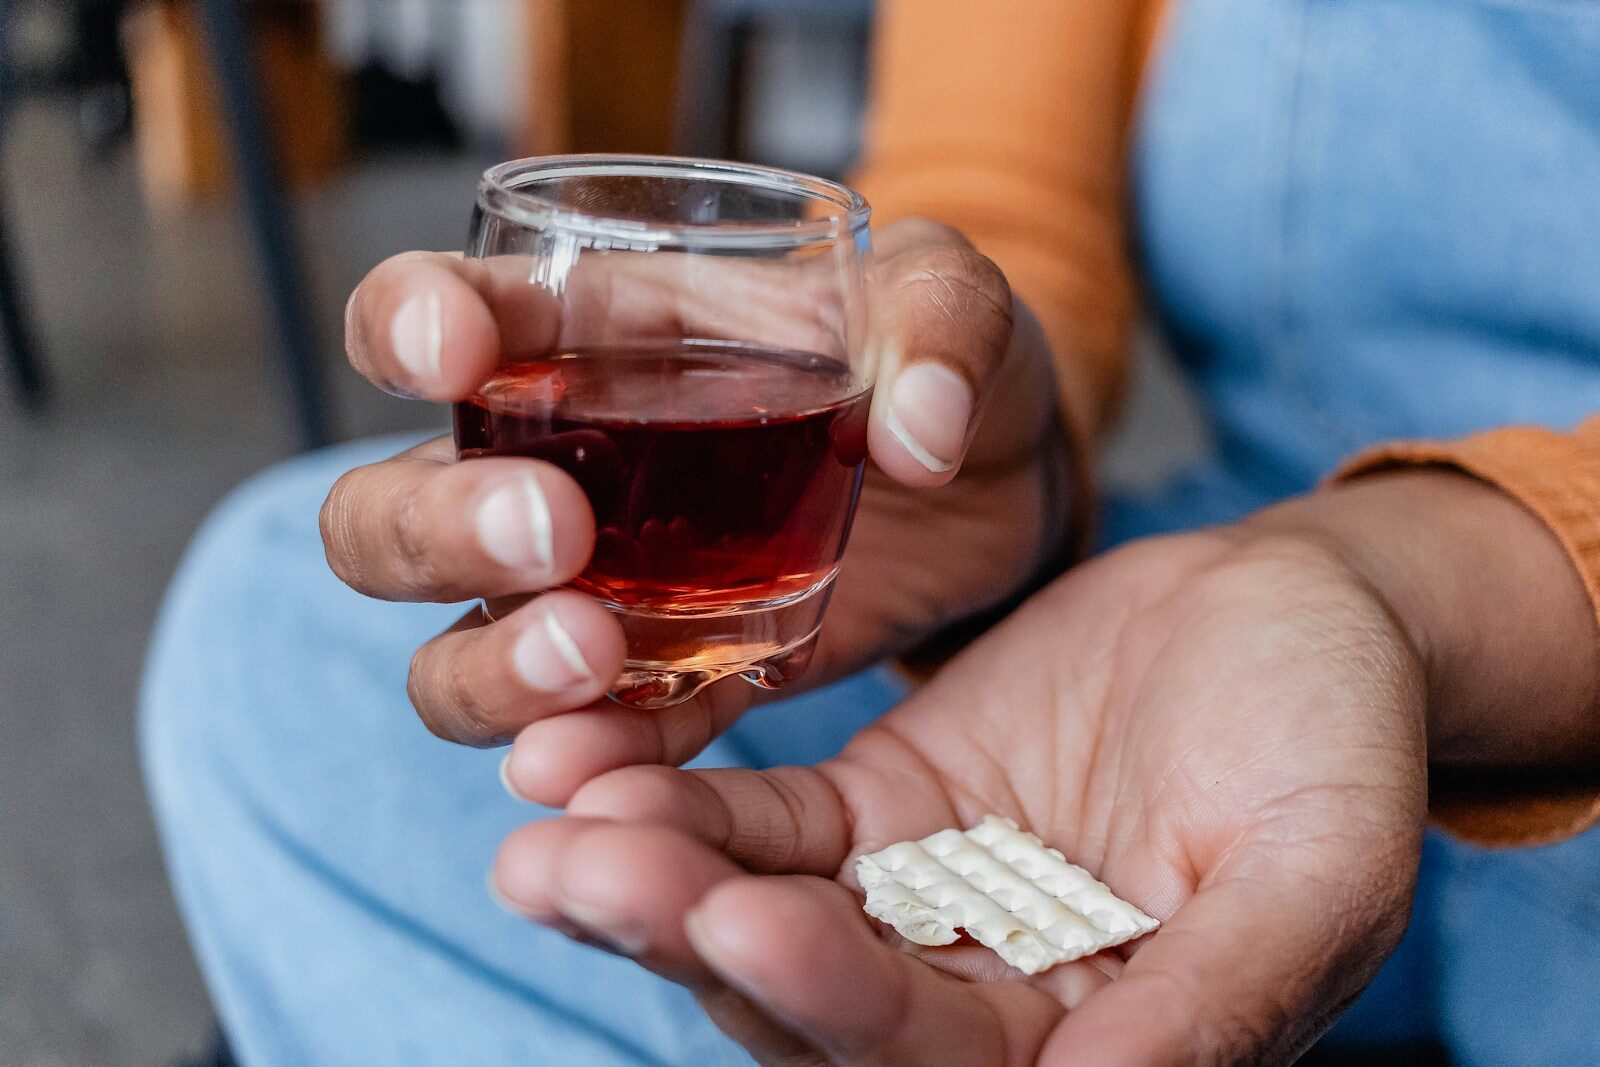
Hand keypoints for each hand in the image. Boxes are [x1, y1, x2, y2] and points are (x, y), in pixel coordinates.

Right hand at [321, 220, 1067, 789]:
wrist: (993, 489)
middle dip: (436, 527)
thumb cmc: (942, 359)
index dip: (403, 324)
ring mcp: (594, 591)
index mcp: (591, 330)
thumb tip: (920, 432)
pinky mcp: (669, 679)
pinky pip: (584, 736)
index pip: (432, 311)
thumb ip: (940, 326)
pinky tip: (621, 764)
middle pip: (388, 511)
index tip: (453, 349)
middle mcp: (553, 466)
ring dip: (490, 665)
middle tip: (557, 530)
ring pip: (449, 649)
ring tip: (596, 651)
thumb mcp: (956, 305)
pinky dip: (590, 753)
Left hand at [489, 523, 1430, 1063]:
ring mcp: (919, 904)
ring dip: (656, 880)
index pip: (934, 1057)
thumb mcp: (1318, 869)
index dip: (836, 999)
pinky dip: (686, 804)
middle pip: (812, 1001)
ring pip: (766, 914)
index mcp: (1090, 1046)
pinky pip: (768, 821)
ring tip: (552, 833)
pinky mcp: (881, 810)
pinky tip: (595, 771)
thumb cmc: (1339, 737)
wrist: (1295, 614)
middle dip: (693, 942)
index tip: (744, 920)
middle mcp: (984, 1000)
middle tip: (578, 874)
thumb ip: (1217, 999)